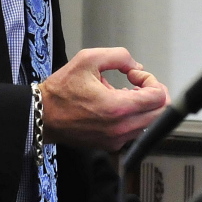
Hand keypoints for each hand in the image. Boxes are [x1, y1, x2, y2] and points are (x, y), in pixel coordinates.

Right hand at [40, 47, 167, 151]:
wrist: (42, 116)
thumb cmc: (60, 91)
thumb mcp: (86, 60)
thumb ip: (118, 56)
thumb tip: (136, 66)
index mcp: (117, 107)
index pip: (159, 97)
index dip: (151, 80)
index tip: (134, 75)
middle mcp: (121, 128)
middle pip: (159, 112)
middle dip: (152, 93)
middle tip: (137, 84)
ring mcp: (117, 139)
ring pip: (149, 123)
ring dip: (142, 106)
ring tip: (122, 95)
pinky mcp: (111, 145)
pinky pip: (134, 131)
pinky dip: (132, 118)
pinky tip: (114, 107)